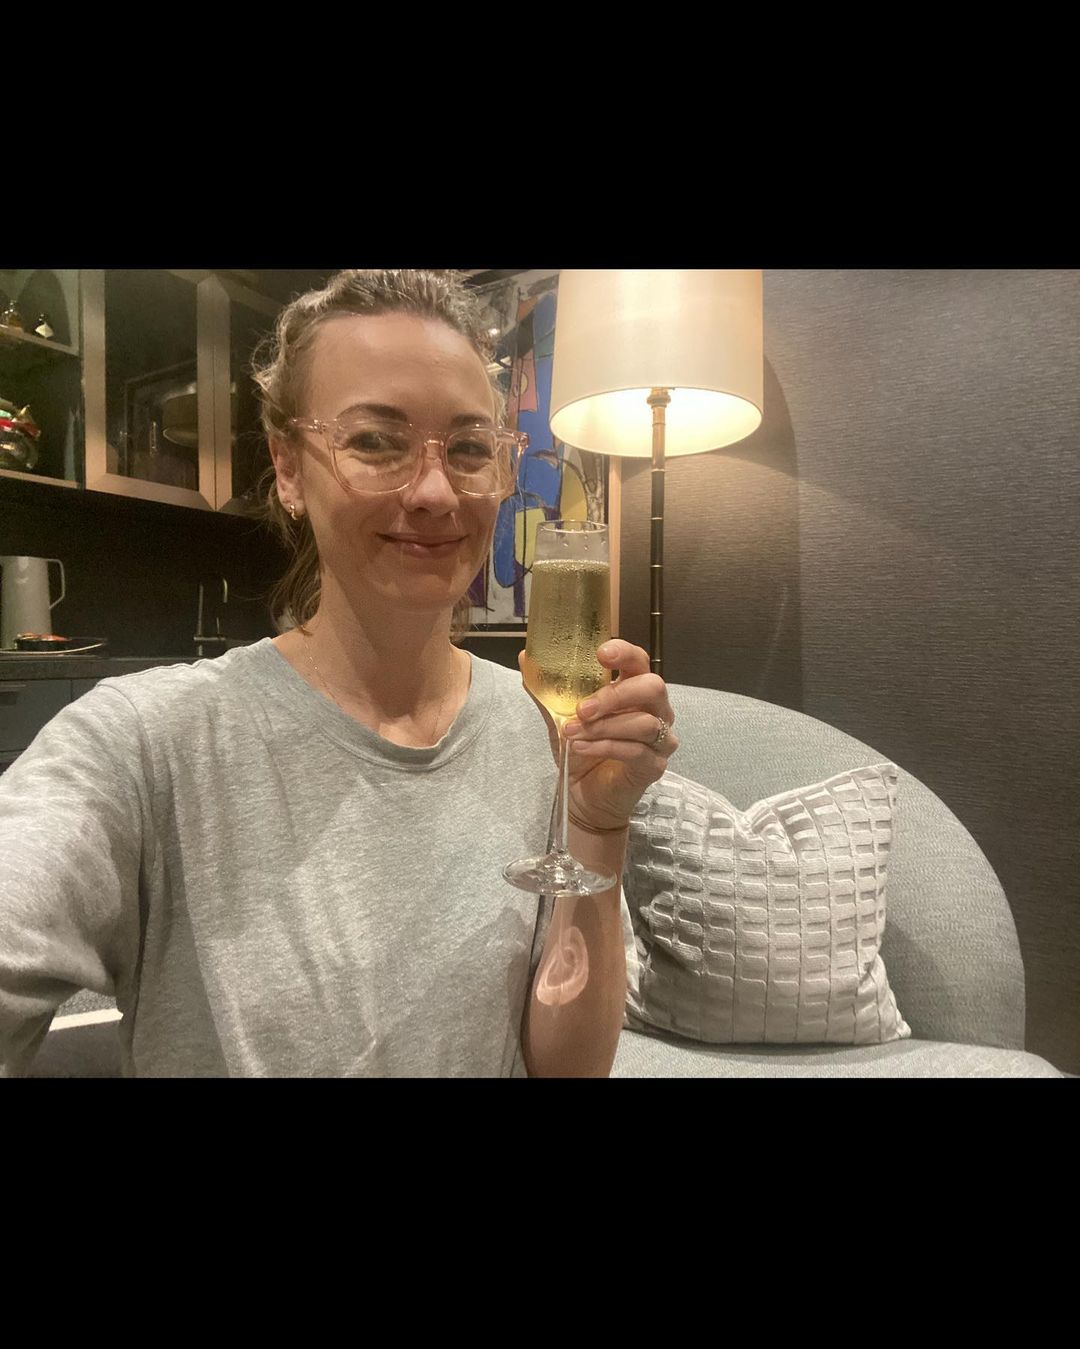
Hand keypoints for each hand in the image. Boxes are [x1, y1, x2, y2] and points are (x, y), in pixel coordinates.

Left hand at [519, 639, 678, 832]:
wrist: (583, 796)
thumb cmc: (580, 752)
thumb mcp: (560, 718)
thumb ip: (548, 691)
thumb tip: (523, 658)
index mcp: (634, 690)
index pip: (638, 661)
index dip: (624, 653)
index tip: (601, 654)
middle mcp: (655, 710)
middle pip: (652, 687)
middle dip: (614, 695)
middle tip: (583, 708)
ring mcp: (659, 739)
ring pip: (642, 722)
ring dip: (602, 727)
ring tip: (572, 734)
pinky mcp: (655, 766)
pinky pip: (636, 751)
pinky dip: (605, 747)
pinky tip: (581, 749)